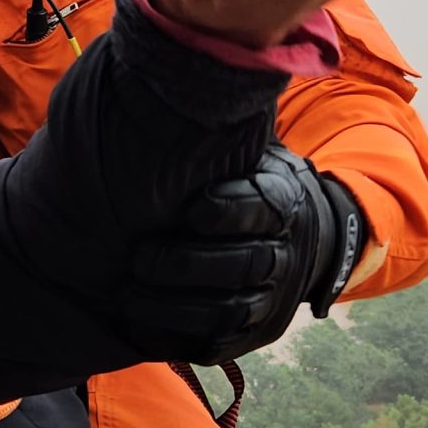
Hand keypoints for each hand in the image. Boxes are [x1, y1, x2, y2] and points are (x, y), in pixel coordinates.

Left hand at [117, 144, 364, 362]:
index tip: (192, 208)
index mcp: (283, 201)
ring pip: (228, 310)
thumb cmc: (244, 183)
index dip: (229, 209)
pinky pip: (217, 344)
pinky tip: (140, 325)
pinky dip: (177, 338)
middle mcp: (285, 253)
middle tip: (139, 258)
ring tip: (128, 295)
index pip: (264, 206)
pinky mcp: (253, 333)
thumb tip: (183, 83)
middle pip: (244, 263)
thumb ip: (219, 134)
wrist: (298, 238)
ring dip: (173, 307)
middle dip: (186, 264)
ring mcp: (271, 297)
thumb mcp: (247, 151)